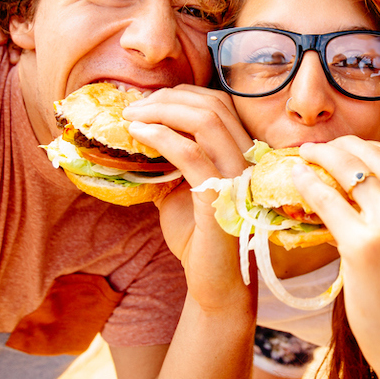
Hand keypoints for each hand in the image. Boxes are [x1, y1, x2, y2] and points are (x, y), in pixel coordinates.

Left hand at [123, 86, 254, 312]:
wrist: (214, 283)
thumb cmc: (198, 236)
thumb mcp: (181, 186)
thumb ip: (171, 158)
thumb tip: (138, 130)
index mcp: (243, 152)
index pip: (218, 102)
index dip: (181, 94)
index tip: (146, 102)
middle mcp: (248, 159)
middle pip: (212, 104)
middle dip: (166, 98)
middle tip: (131, 107)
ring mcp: (239, 178)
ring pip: (206, 120)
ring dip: (161, 111)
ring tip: (131, 117)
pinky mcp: (221, 200)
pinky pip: (192, 155)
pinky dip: (161, 137)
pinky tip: (138, 134)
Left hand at [294, 138, 379, 378]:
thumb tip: (356, 174)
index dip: (359, 147)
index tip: (338, 148)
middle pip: (365, 153)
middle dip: (335, 147)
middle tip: (313, 150)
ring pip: (345, 168)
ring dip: (317, 158)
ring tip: (301, 158)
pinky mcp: (363, 243)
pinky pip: (325, 199)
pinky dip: (305, 183)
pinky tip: (294, 178)